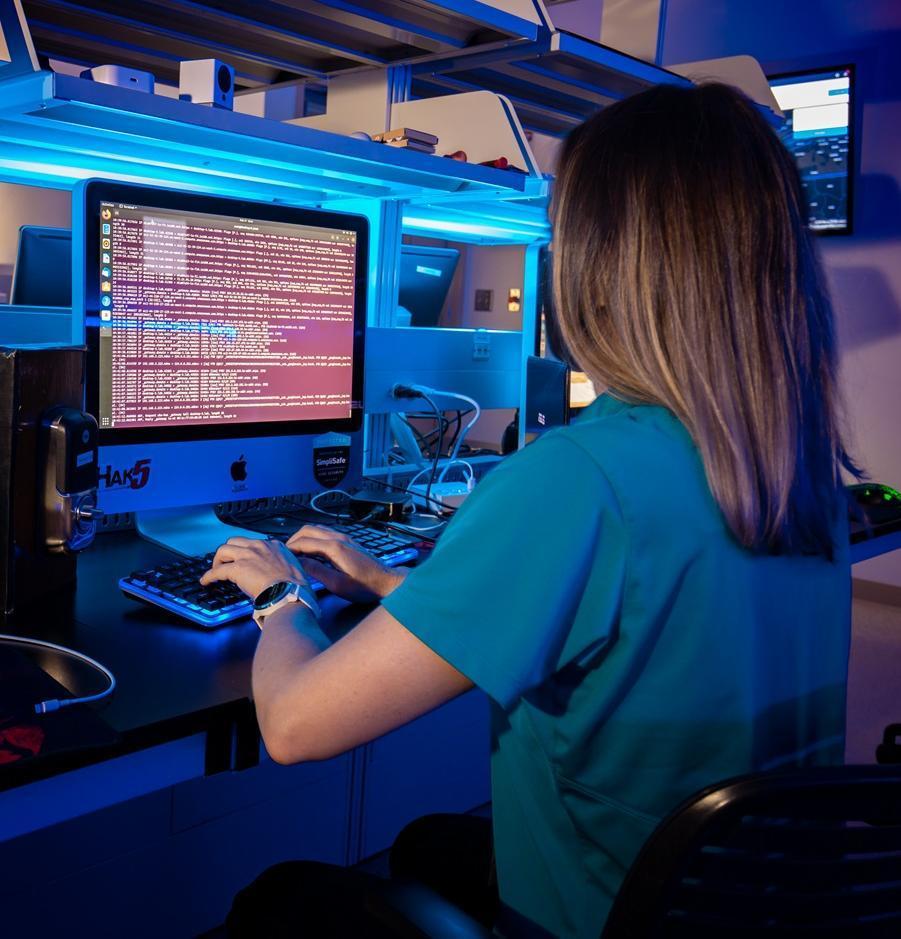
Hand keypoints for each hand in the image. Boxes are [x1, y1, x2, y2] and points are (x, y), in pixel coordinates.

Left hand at [200, 537, 309, 598]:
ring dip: (218, 559)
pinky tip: (206, 581)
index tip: (244, 559)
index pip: (254, 543)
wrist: (290, 594)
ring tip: (216, 568)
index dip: (247, 551)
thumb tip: (278, 574)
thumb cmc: (295, 587)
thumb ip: (284, 564)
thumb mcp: (294, 567)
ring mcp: (248, 556)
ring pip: (223, 549)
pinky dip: (209, 575)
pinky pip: (217, 570)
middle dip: (229, 551)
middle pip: (235, 541)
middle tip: (227, 561)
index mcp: (275, 545)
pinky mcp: (238, 568)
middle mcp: (260, 546)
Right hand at [286, 524, 406, 603]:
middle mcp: (338, 538)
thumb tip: (298, 563)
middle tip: (286, 555)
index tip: (280, 558)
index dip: (289, 549)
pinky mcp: (348, 541)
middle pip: (308, 529)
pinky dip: (313, 539)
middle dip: (293, 540)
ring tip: (296, 554)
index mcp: (334, 548)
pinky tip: (312, 553)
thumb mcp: (337, 584)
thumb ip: (316, 571)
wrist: (387, 582)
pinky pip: (325, 533)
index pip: (303, 542)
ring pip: (317, 529)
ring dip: (304, 538)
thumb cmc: (364, 587)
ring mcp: (344, 537)